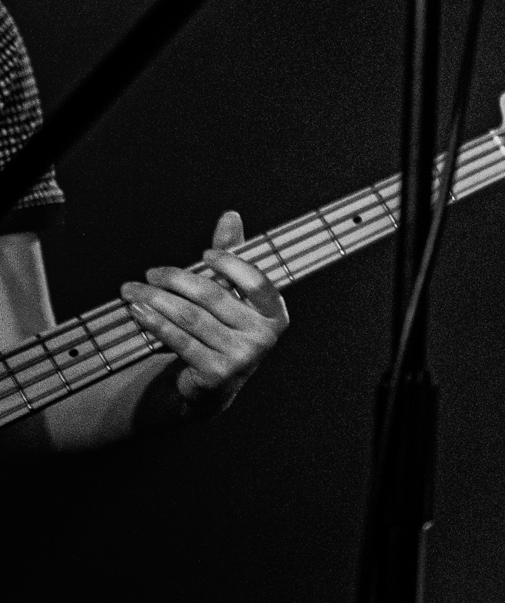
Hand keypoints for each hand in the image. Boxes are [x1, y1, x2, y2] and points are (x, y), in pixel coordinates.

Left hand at [121, 212, 288, 410]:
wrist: (214, 386)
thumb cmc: (223, 330)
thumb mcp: (232, 296)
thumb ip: (232, 257)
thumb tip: (230, 216)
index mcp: (275, 314)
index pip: (256, 282)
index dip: (231, 264)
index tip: (203, 254)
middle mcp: (264, 336)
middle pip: (213, 297)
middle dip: (176, 280)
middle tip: (151, 273)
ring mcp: (241, 357)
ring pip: (190, 318)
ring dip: (156, 299)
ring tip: (132, 289)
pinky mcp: (215, 373)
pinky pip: (179, 340)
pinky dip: (154, 323)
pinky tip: (138, 310)